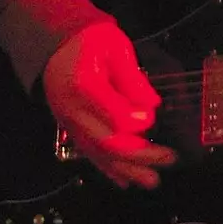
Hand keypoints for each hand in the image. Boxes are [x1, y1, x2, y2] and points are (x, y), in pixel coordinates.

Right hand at [41, 22, 176, 188]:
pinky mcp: (69, 130)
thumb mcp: (114, 47)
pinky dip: (108, 169)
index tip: (152, 120)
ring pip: (99, 153)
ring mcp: (69, 123)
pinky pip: (89, 154)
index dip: (134, 121)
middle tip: (168, 159)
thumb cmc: (89, 42)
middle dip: (140, 155)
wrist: (54, 45)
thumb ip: (132, 77)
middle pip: (107, 140)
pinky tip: (125, 181)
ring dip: (127, 169)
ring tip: (152, 180)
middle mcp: (72, 110)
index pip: (112, 113)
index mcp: (84, 84)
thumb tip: (152, 105)